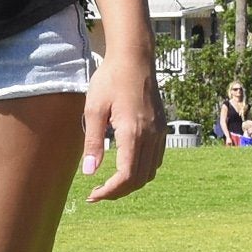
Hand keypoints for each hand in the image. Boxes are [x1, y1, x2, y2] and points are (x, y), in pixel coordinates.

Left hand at [81, 52, 162, 202]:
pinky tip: (125, 165)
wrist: (134, 57)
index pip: (126, 176)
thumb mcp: (94, 109)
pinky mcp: (162, 129)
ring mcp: (159, 133)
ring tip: (109, 183)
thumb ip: (92, 142)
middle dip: (118, 192)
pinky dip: (141, 171)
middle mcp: (151, 136)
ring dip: (130, 183)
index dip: (110, 191)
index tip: (92, 194)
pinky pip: (155, 160)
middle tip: (97, 192)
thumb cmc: (111, 79)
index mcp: (133, 132)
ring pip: (150, 173)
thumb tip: (89, 172)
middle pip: (139, 180)